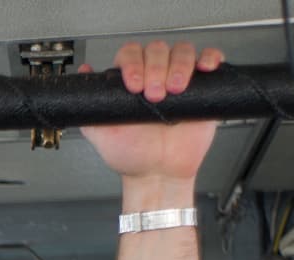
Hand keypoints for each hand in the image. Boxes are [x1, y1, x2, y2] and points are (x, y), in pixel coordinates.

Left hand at [78, 42, 224, 185]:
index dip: (132, 64)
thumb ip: (89, 106)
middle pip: (158, 50)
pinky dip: (210, 57)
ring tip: (175, 89)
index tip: (134, 86)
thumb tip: (83, 72)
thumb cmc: (132, 155)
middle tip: (154, 95)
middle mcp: (155, 75)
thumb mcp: (101, 133)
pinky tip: (204, 68)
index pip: (130, 54)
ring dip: (180, 65)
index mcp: (131, 80)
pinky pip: (210, 60)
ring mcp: (179, 79)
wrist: (158, 175)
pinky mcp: (203, 88)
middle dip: (155, 68)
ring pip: (182, 51)